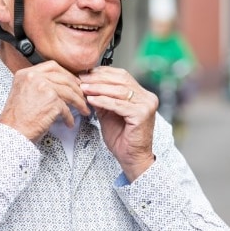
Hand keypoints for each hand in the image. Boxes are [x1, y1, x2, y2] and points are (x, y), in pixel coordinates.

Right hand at [0, 60, 89, 141]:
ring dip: (79, 102)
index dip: (66, 73)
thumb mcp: (22, 92)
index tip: (73, 81)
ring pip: (69, 92)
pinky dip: (69, 117)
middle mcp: (34, 77)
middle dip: (77, 88)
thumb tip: (57, 85)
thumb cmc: (16, 118)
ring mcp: (44, 88)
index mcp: (26, 74)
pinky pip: (66, 108)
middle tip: (83, 96)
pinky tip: (69, 123)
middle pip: (64, 78)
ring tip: (83, 110)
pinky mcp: (52, 101)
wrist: (12, 132)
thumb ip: (36, 84)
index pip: (52, 66)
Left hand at [79, 66, 156, 180]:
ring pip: (119, 91)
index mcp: (142, 94)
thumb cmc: (122, 138)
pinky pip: (118, 104)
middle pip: (121, 80)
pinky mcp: (142, 114)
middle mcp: (147, 97)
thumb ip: (103, 98)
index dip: (103, 73)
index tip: (85, 74)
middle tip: (81, 79)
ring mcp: (147, 105)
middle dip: (98, 79)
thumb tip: (87, 84)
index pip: (122, 76)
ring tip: (83, 88)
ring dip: (98, 88)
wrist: (131, 157)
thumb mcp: (109, 113)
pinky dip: (103, 101)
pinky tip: (91, 100)